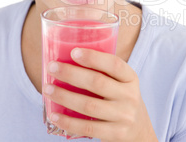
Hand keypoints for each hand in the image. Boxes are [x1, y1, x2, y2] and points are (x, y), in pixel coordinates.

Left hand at [43, 48, 157, 141]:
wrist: (138, 130)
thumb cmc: (121, 100)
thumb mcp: (122, 84)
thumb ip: (104, 73)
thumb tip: (69, 60)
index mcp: (131, 78)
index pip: (114, 64)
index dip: (94, 58)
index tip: (73, 52)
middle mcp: (130, 96)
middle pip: (98, 83)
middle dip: (71, 74)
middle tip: (52, 67)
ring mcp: (123, 116)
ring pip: (89, 105)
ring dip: (64, 97)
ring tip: (47, 89)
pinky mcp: (115, 134)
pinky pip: (87, 128)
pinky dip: (68, 121)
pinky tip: (54, 115)